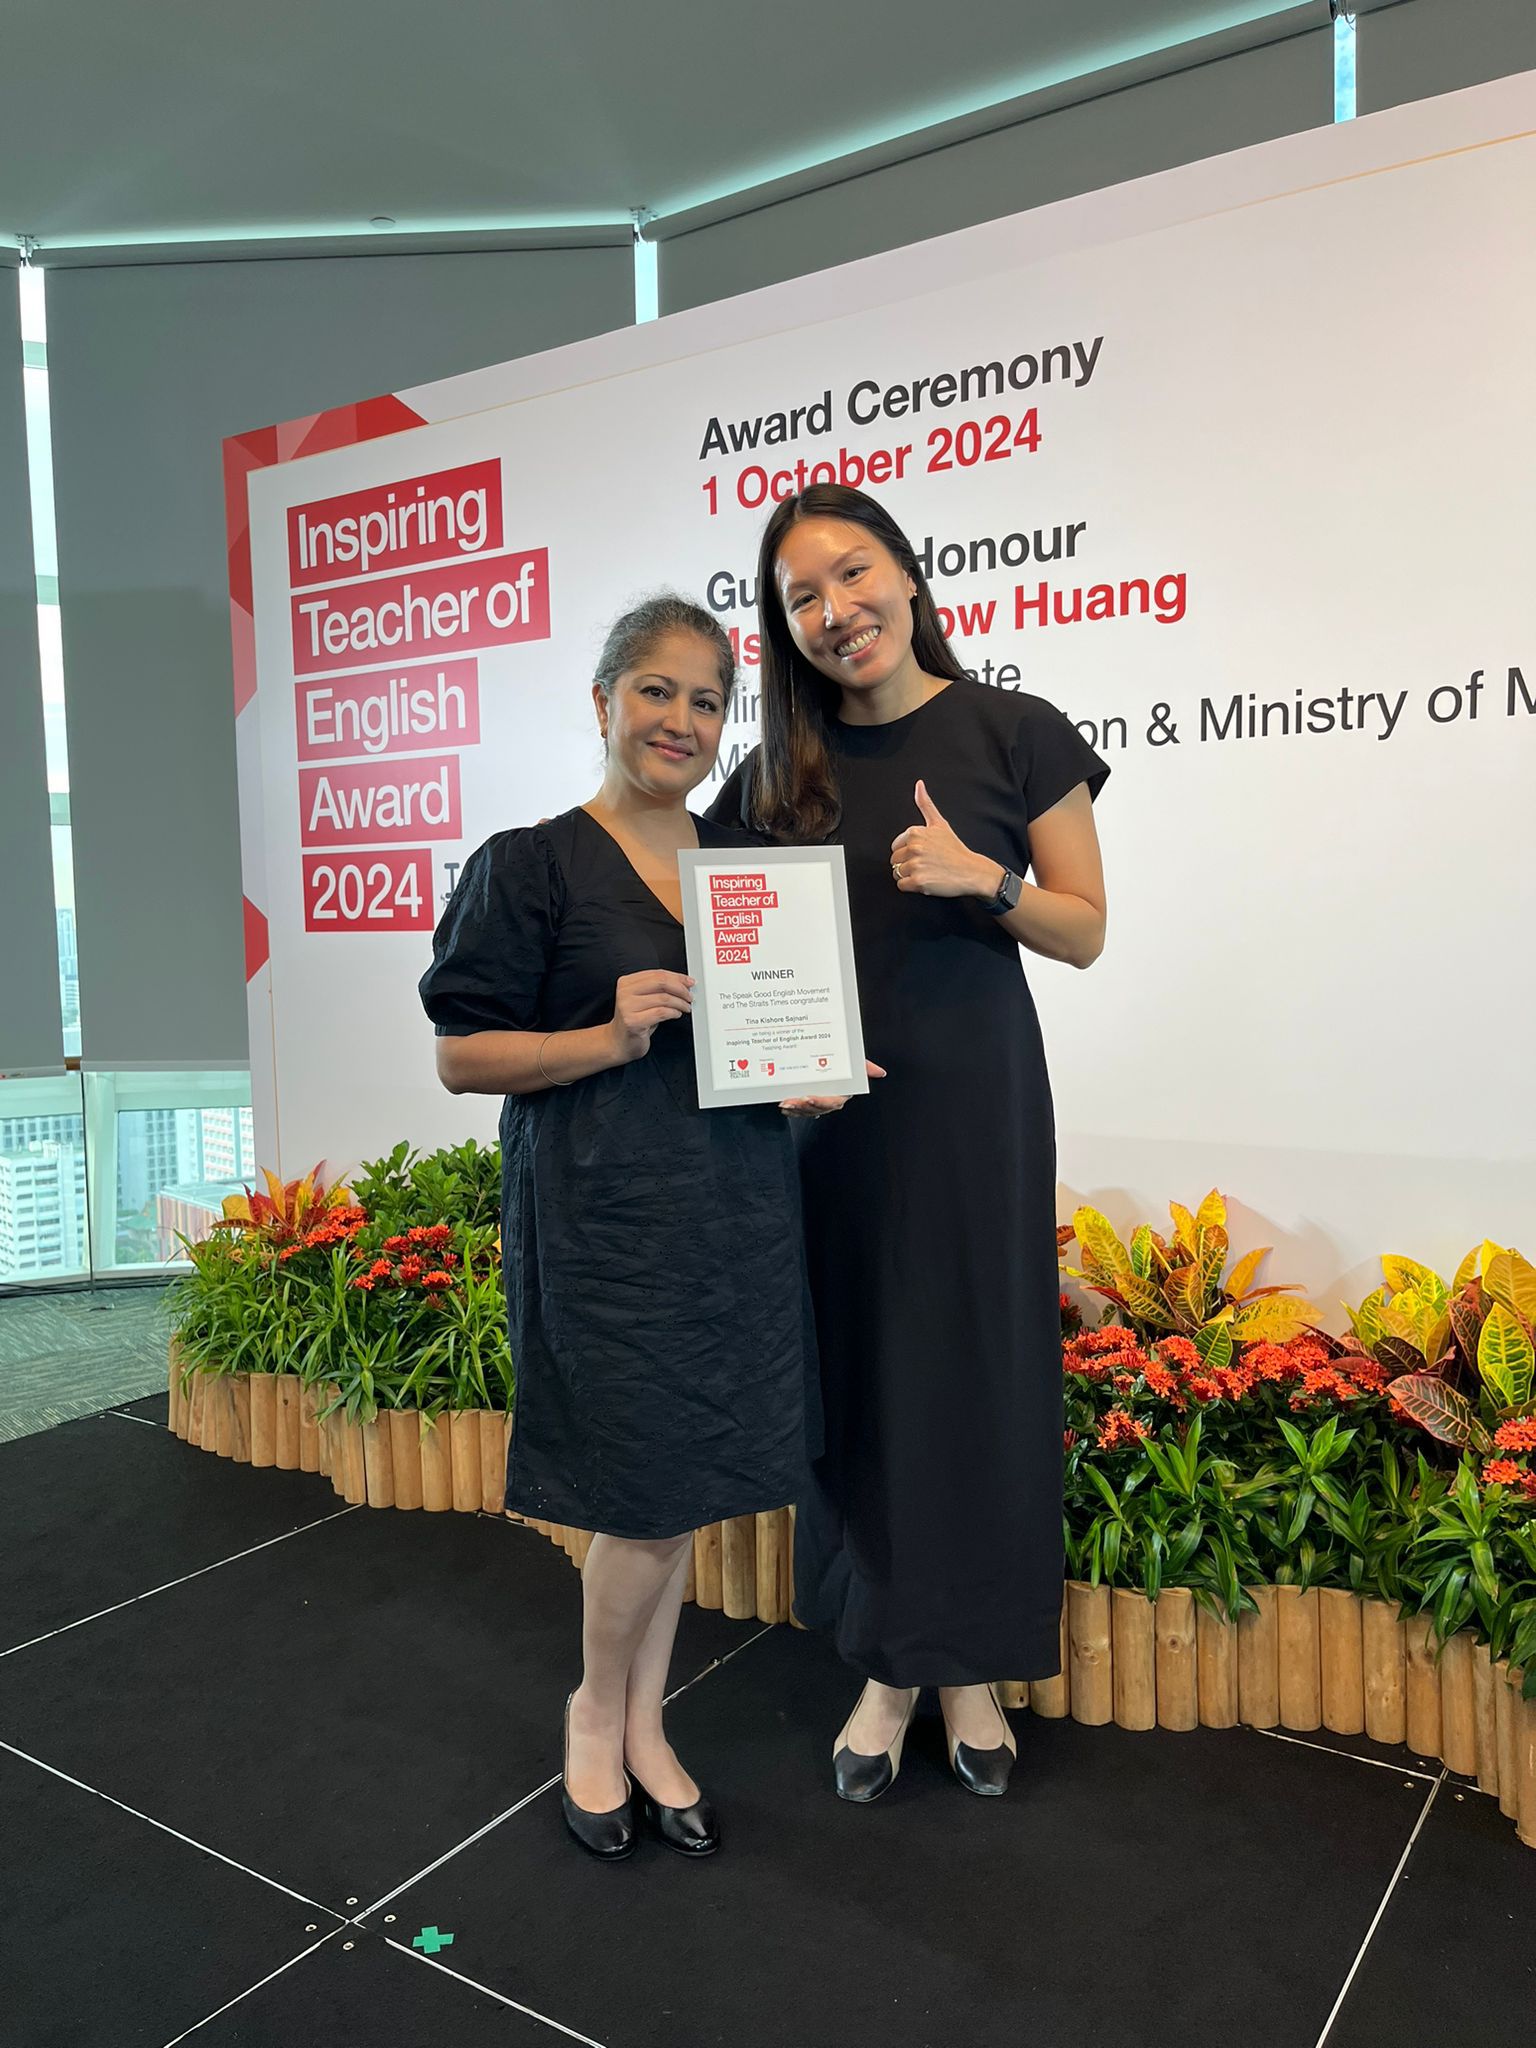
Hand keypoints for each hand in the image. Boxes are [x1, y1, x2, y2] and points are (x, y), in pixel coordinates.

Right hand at [607, 970, 692, 1064]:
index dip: (677, 977)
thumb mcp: (643, 1000)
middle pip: (660, 982)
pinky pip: (661, 1013)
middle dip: (680, 989)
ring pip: (663, 998)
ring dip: (680, 1003)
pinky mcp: (633, 1022)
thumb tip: (683, 983)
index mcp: (626, 982)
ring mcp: (627, 1007)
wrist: (619, 1042)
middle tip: (689, 995)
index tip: (689, 982)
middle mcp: (625, 992)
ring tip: (685, 1007)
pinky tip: (676, 1014)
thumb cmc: (634, 1021)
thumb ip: (658, 989)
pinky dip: (673, 1012)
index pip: (657, 974)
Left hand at [779, 1059, 885, 1117]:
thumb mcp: (854, 1062)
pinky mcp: (807, 1103)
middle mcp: (830, 1101)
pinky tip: (784, 1106)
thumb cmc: (844, 1063)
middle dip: (804, 1106)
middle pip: (817, 1108)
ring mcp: (818, 1103)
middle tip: (792, 1101)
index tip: (809, 1097)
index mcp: (841, 1093)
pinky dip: (792, 1110)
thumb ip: (865, 1066)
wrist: (824, 1061)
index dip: (821, 1101)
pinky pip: (800, 1111)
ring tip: (785, 1103)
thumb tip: (881, 1072)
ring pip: (807, 1111)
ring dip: (796, 1109)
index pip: (832, 1101)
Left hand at [890, 780, 999, 899]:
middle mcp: (914, 847)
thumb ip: (925, 804)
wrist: (971, 870)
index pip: (895, 847)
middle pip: (894, 860)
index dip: (907, 852)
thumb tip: (918, 784)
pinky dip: (912, 886)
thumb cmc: (955, 849)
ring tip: (927, 872)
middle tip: (926, 864)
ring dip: (909, 876)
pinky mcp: (918, 881)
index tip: (922, 854)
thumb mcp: (940, 823)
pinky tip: (926, 880)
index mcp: (915, 832)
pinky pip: (902, 886)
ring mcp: (916, 864)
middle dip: (907, 864)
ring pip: (897, 873)